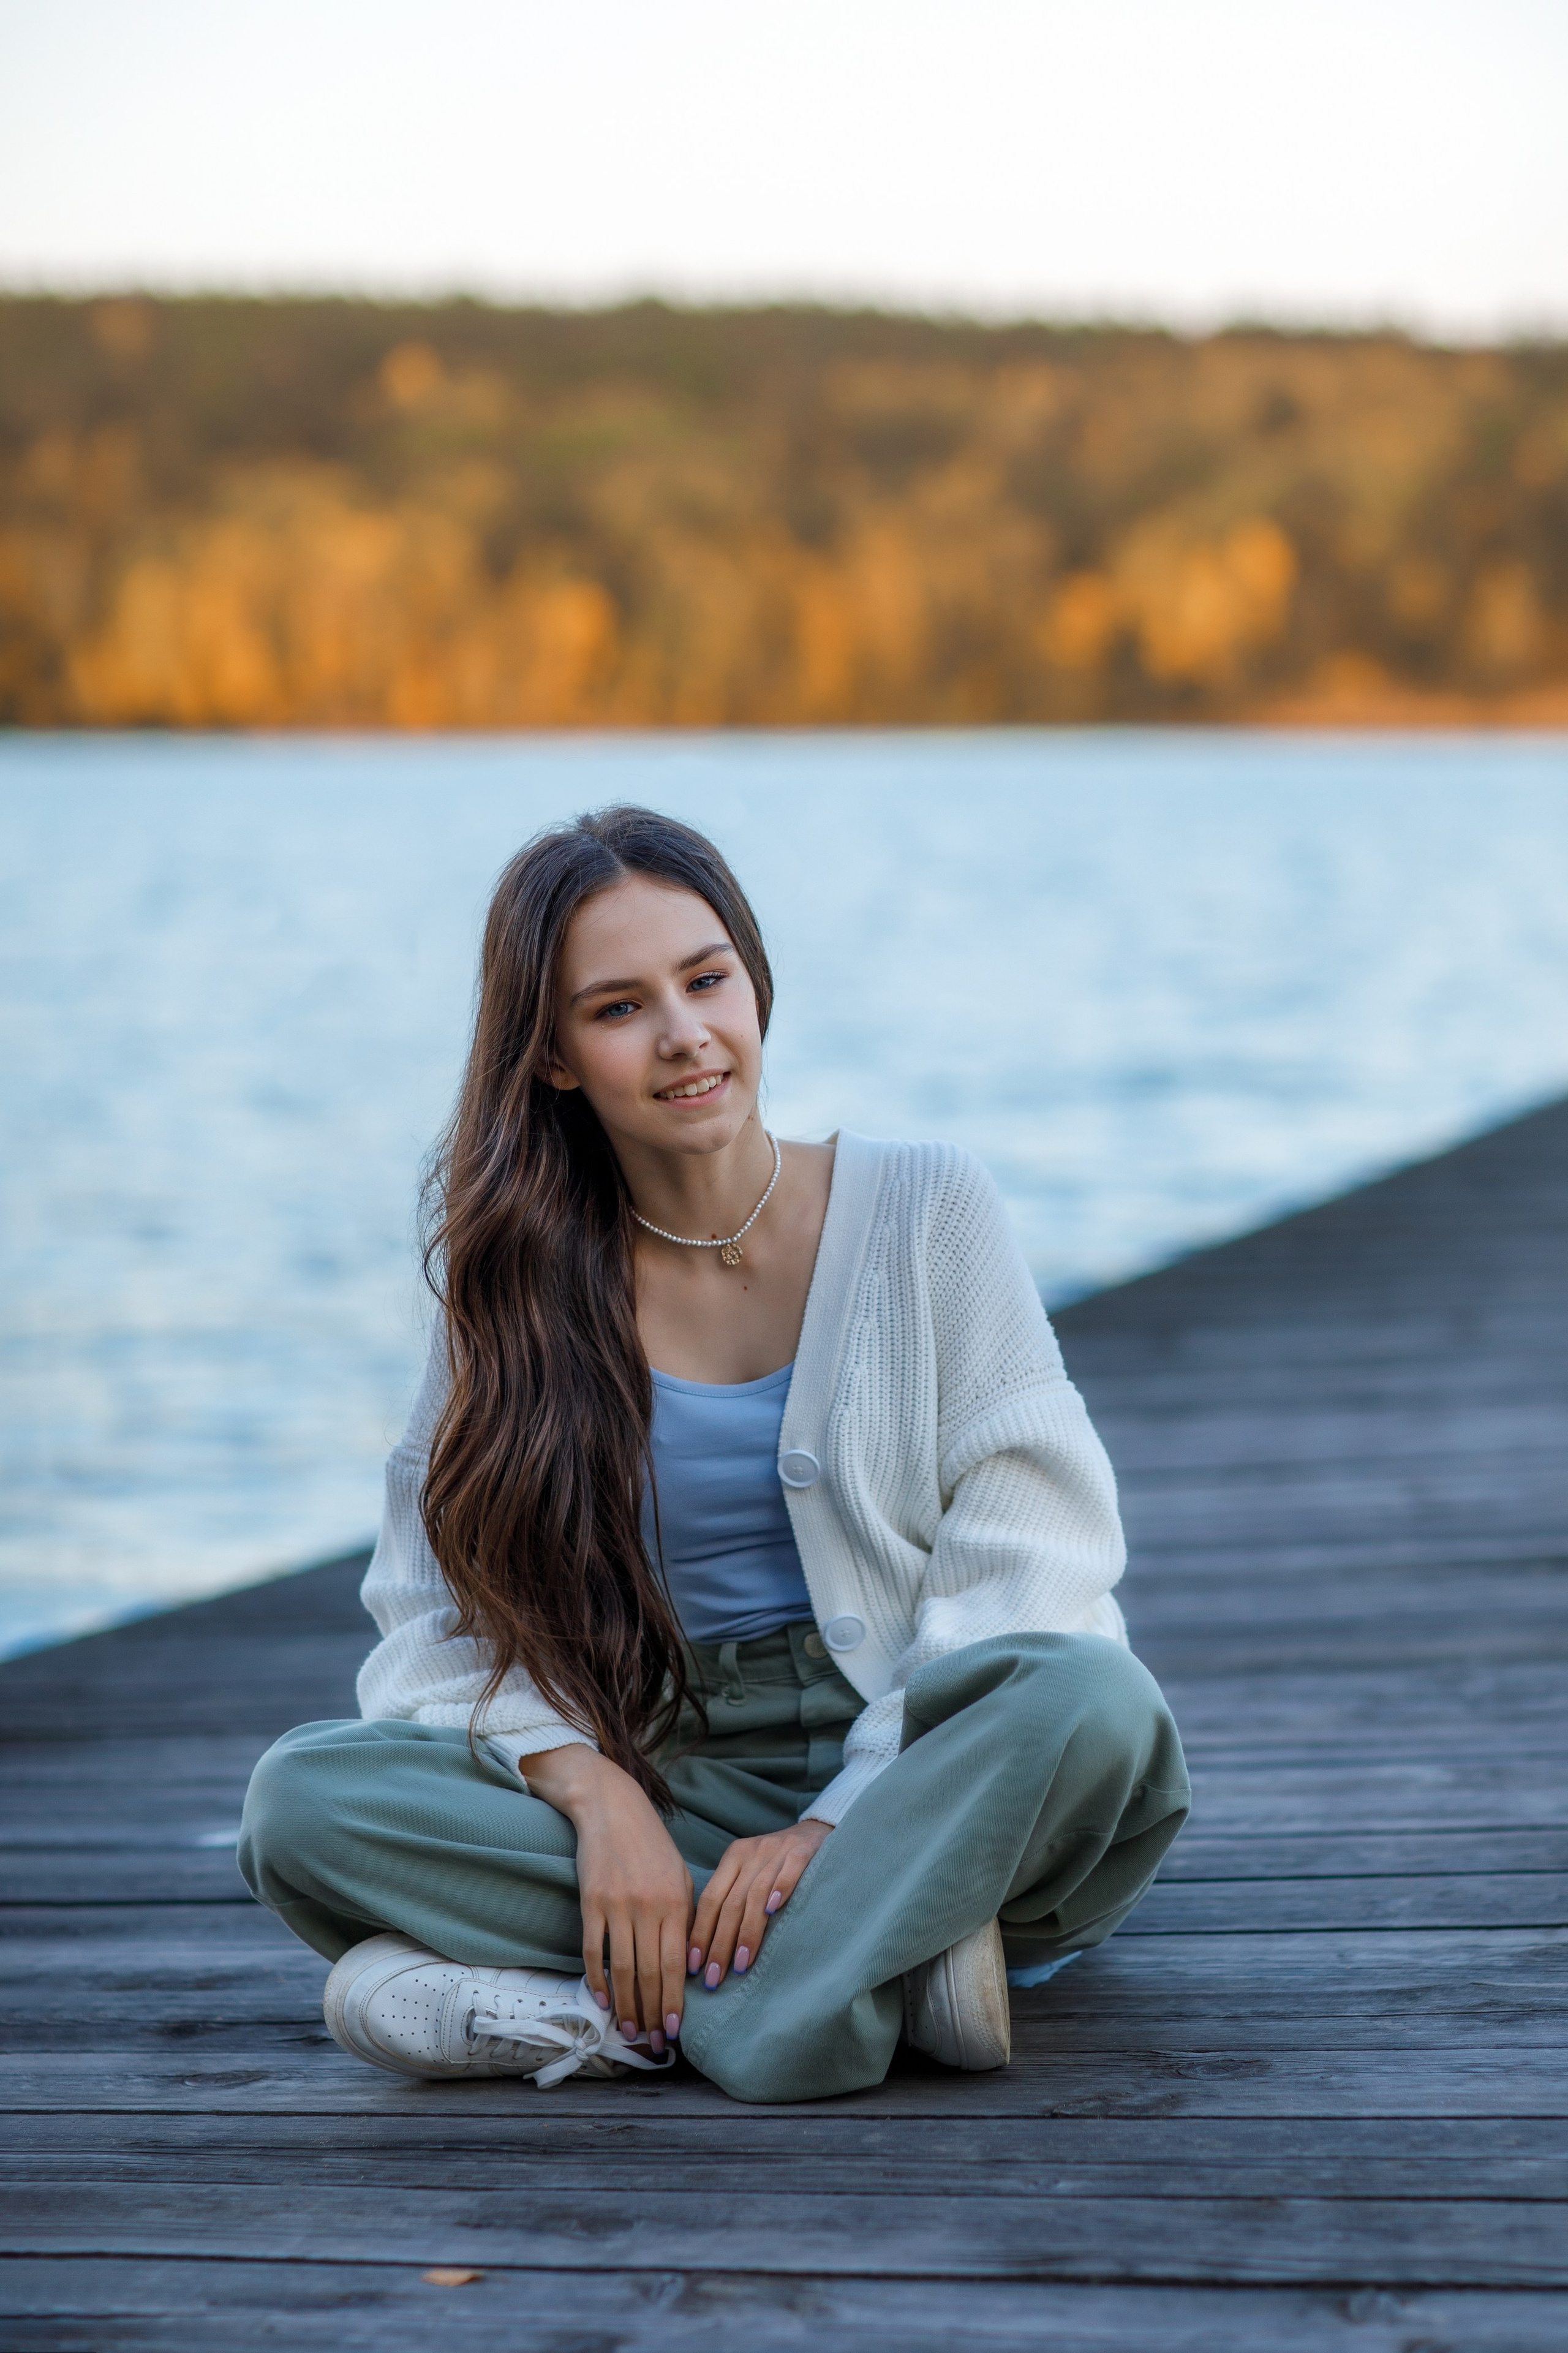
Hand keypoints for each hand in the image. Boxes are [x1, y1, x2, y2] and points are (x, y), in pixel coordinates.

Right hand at [522, 1745, 693, 2052]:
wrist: (613, 1809)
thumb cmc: (652, 1847)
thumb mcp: (680, 1876)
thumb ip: (685, 1918)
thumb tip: (689, 1965)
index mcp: (677, 1902)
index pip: (677, 1964)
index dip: (675, 2001)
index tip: (675, 2031)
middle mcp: (649, 1907)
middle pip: (650, 1973)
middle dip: (652, 2013)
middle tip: (652, 2044)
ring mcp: (618, 1905)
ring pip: (623, 1969)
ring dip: (626, 2006)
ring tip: (629, 2032)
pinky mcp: (592, 1902)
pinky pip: (595, 1951)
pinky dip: (598, 1980)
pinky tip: (604, 2001)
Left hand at [689, 1817, 832, 1988]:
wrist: (819, 1830)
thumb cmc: (778, 1862)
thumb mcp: (750, 1871)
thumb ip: (732, 1896)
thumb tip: (707, 1945)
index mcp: (733, 1857)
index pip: (710, 1899)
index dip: (700, 1933)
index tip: (694, 1966)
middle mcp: (751, 1853)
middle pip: (730, 1902)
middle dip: (719, 1944)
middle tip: (713, 1979)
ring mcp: (777, 1851)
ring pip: (756, 1894)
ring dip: (747, 1932)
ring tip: (740, 1964)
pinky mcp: (803, 1851)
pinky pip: (790, 1871)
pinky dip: (780, 1890)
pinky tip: (773, 1913)